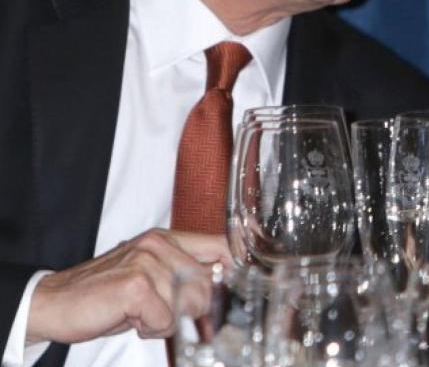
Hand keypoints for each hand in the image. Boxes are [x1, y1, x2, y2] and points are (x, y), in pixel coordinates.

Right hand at [26, 228, 231, 343]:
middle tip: (158, 311)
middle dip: (189, 309)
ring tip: (138, 313)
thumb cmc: (104, 294)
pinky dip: (150, 329)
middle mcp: (159, 244)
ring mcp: (147, 262)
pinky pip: (165, 319)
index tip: (237, 286)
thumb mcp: (149, 277)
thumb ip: (183, 275)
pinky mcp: (136, 285)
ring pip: (188, 304)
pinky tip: (128, 318)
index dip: (235, 268)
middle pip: (208, 285)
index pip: (220, 245)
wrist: (52, 303)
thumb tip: (222, 285)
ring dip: (164, 320)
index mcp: (166, 239)